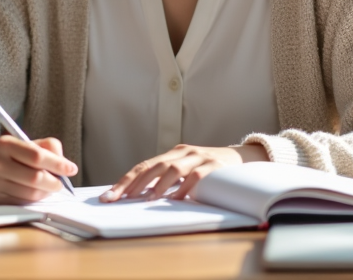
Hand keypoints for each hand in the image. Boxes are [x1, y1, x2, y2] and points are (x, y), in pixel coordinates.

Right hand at [0, 135, 77, 203]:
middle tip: (61, 182)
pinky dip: (35, 200)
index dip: (57, 164)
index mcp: (4, 144)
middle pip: (35, 177)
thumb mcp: (27, 144)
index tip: (71, 169)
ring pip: (30, 194)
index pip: (36, 155)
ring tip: (48, 187)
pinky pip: (22, 204)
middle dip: (54, 182)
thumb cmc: (12, 157)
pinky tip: (35, 193)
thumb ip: (49, 147)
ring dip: (46, 192)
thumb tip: (65, 165)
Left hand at [100, 143, 268, 201]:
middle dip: (131, 184)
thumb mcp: (187, 170)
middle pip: (151, 166)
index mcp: (173, 153)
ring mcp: (198, 156)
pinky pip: (196, 176)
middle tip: (117, 199)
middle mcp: (182, 152)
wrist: (243, 158)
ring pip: (172, 169)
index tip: (109, 196)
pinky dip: (184, 187)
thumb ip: (168, 179)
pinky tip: (176, 198)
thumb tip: (141, 197)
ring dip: (157, 185)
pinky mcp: (214, 165)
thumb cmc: (210, 169)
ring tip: (146, 199)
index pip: (143, 166)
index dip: (124, 181)